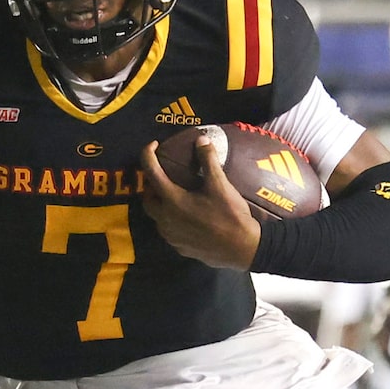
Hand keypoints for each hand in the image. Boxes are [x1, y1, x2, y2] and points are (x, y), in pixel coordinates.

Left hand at [136, 126, 261, 269]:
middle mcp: (165, 219)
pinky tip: (185, 215)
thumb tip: (201, 139)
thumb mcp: (221, 185)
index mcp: (172, 201)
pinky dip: (169, 218)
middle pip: (147, 198)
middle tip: (162, 174)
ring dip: (159, 203)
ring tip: (173, 193)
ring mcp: (170, 236)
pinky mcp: (178, 247)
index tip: (153, 145)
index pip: (151, 173)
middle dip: (150, 184)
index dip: (147, 155)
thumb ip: (208, 160)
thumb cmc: (230, 216)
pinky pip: (167, 229)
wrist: (242, 249)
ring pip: (155, 216)